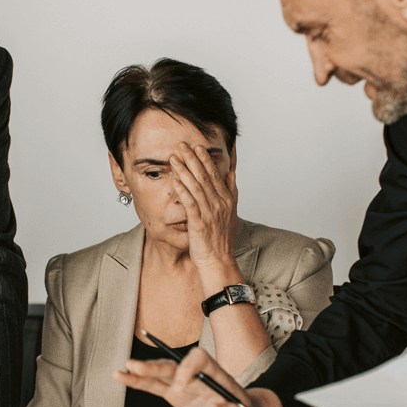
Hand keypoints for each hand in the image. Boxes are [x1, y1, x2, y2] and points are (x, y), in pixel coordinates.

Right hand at [113, 345, 282, 406]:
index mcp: (215, 373)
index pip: (199, 359)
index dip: (187, 368)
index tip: (180, 386)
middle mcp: (196, 374)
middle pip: (174, 364)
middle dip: (155, 366)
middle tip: (137, 367)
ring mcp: (184, 383)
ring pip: (161, 374)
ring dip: (142, 372)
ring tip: (121, 370)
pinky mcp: (175, 394)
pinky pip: (155, 387)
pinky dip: (138, 383)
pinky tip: (121, 377)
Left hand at [170, 142, 237, 275]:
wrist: (219, 262)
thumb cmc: (222, 240)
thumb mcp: (232, 213)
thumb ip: (231, 191)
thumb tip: (232, 173)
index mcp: (227, 200)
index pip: (216, 175)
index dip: (207, 160)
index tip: (199, 147)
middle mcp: (220, 204)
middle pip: (205, 177)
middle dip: (193, 159)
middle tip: (183, 145)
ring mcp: (210, 213)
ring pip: (197, 186)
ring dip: (184, 170)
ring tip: (175, 158)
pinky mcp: (199, 223)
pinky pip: (190, 203)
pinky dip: (183, 190)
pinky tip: (175, 180)